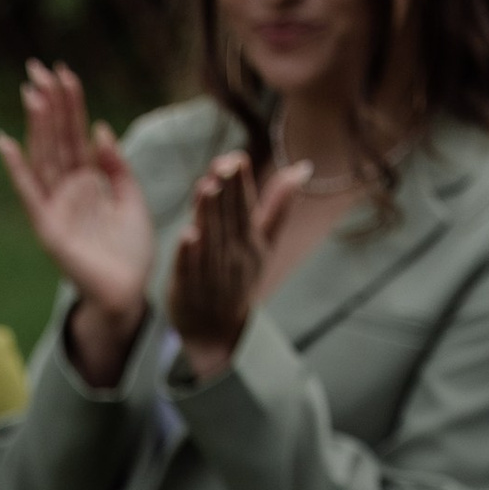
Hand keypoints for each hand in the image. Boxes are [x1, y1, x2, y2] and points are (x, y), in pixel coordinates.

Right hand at [0, 61, 157, 370]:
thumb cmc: (132, 251)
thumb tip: (99, 129)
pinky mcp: (48, 228)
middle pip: (56, 138)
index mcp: (88, 182)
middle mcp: (67, 191)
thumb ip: (116, 166)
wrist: (129, 292)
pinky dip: (16, 168)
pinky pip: (29, 193)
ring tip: (31, 91)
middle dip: (48, 104)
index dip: (70, 104)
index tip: (63, 72)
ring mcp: (55, 208)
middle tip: (37, 66)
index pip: (75, 134)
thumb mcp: (132, 198)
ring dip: (36, 125)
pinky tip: (5, 141)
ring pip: (44, 157)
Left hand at [165, 147, 306, 377]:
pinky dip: (187, 256)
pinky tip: (186, 235)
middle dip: (226, 193)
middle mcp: (232, 255)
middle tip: (222, 164)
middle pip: (228, 220)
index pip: (246, 208)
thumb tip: (302, 167)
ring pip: (209, 241)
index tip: (237, 158)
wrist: (218, 331)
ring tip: (205, 188)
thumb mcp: (264, 244)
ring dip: (207, 215)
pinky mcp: (186, 290)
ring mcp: (210, 274)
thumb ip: (278, 206)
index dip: (241, 184)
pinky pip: (188, 272)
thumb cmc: (240, 278)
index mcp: (249, 240)